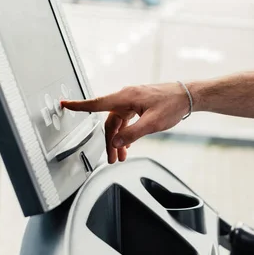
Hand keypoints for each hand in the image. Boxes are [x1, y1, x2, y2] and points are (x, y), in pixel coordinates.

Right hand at [61, 83, 191, 163]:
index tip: (65, 104)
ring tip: (121, 156)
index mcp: (126, 97)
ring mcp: (133, 100)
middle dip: (109, 141)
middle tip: (111, 158)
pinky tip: (128, 144)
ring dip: (119, 139)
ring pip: (119, 122)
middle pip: (110, 121)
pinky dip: (126, 133)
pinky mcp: (140, 104)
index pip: (97, 103)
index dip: (80, 106)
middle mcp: (127, 97)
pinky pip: (127, 120)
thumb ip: (132, 133)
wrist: (188, 96)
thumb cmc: (172, 104)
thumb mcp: (152, 123)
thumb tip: (116, 142)